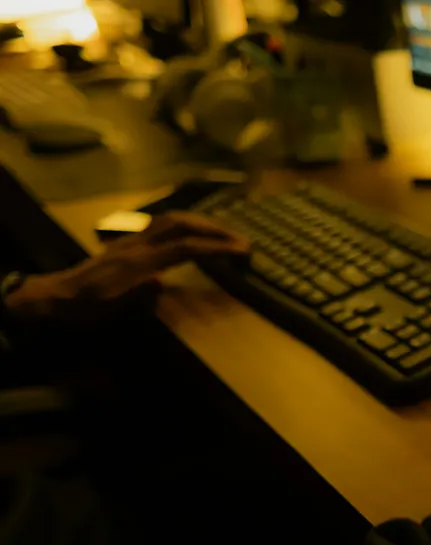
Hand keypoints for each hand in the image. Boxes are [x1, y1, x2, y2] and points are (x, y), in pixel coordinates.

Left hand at [5, 213, 249, 322]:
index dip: (217, 247)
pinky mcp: (130, 242)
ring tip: (225, 233)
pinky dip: (186, 225)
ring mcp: (133, 240)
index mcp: (138, 261)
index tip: (243, 250)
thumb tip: (161, 283)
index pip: (185, 247)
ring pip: (172, 219)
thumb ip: (134, 297)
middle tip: (242, 239)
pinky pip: (163, 224)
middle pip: (182, 223)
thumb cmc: (86, 309)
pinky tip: (194, 234)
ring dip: (202, 223)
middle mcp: (137, 244)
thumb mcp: (108, 309)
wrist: (57, 296)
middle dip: (216, 228)